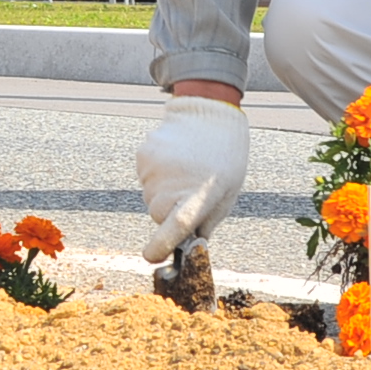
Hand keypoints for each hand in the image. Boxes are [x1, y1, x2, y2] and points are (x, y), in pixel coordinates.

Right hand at [136, 95, 250, 262]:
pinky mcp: (144, 155)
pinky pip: (144, 179)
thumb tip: (189, 246)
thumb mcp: (226, 193)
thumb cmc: (224, 158)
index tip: (150, 256)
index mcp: (202, 192)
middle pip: (158, 214)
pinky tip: (173, 160)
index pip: (176, 224)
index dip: (160, 245)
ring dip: (163, 191)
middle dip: (170, 211)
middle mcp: (175, 181)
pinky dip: (156, 176)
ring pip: (150, 196)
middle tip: (188, 191)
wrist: (208, 113)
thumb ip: (206, 221)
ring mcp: (156, 167)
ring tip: (184, 170)